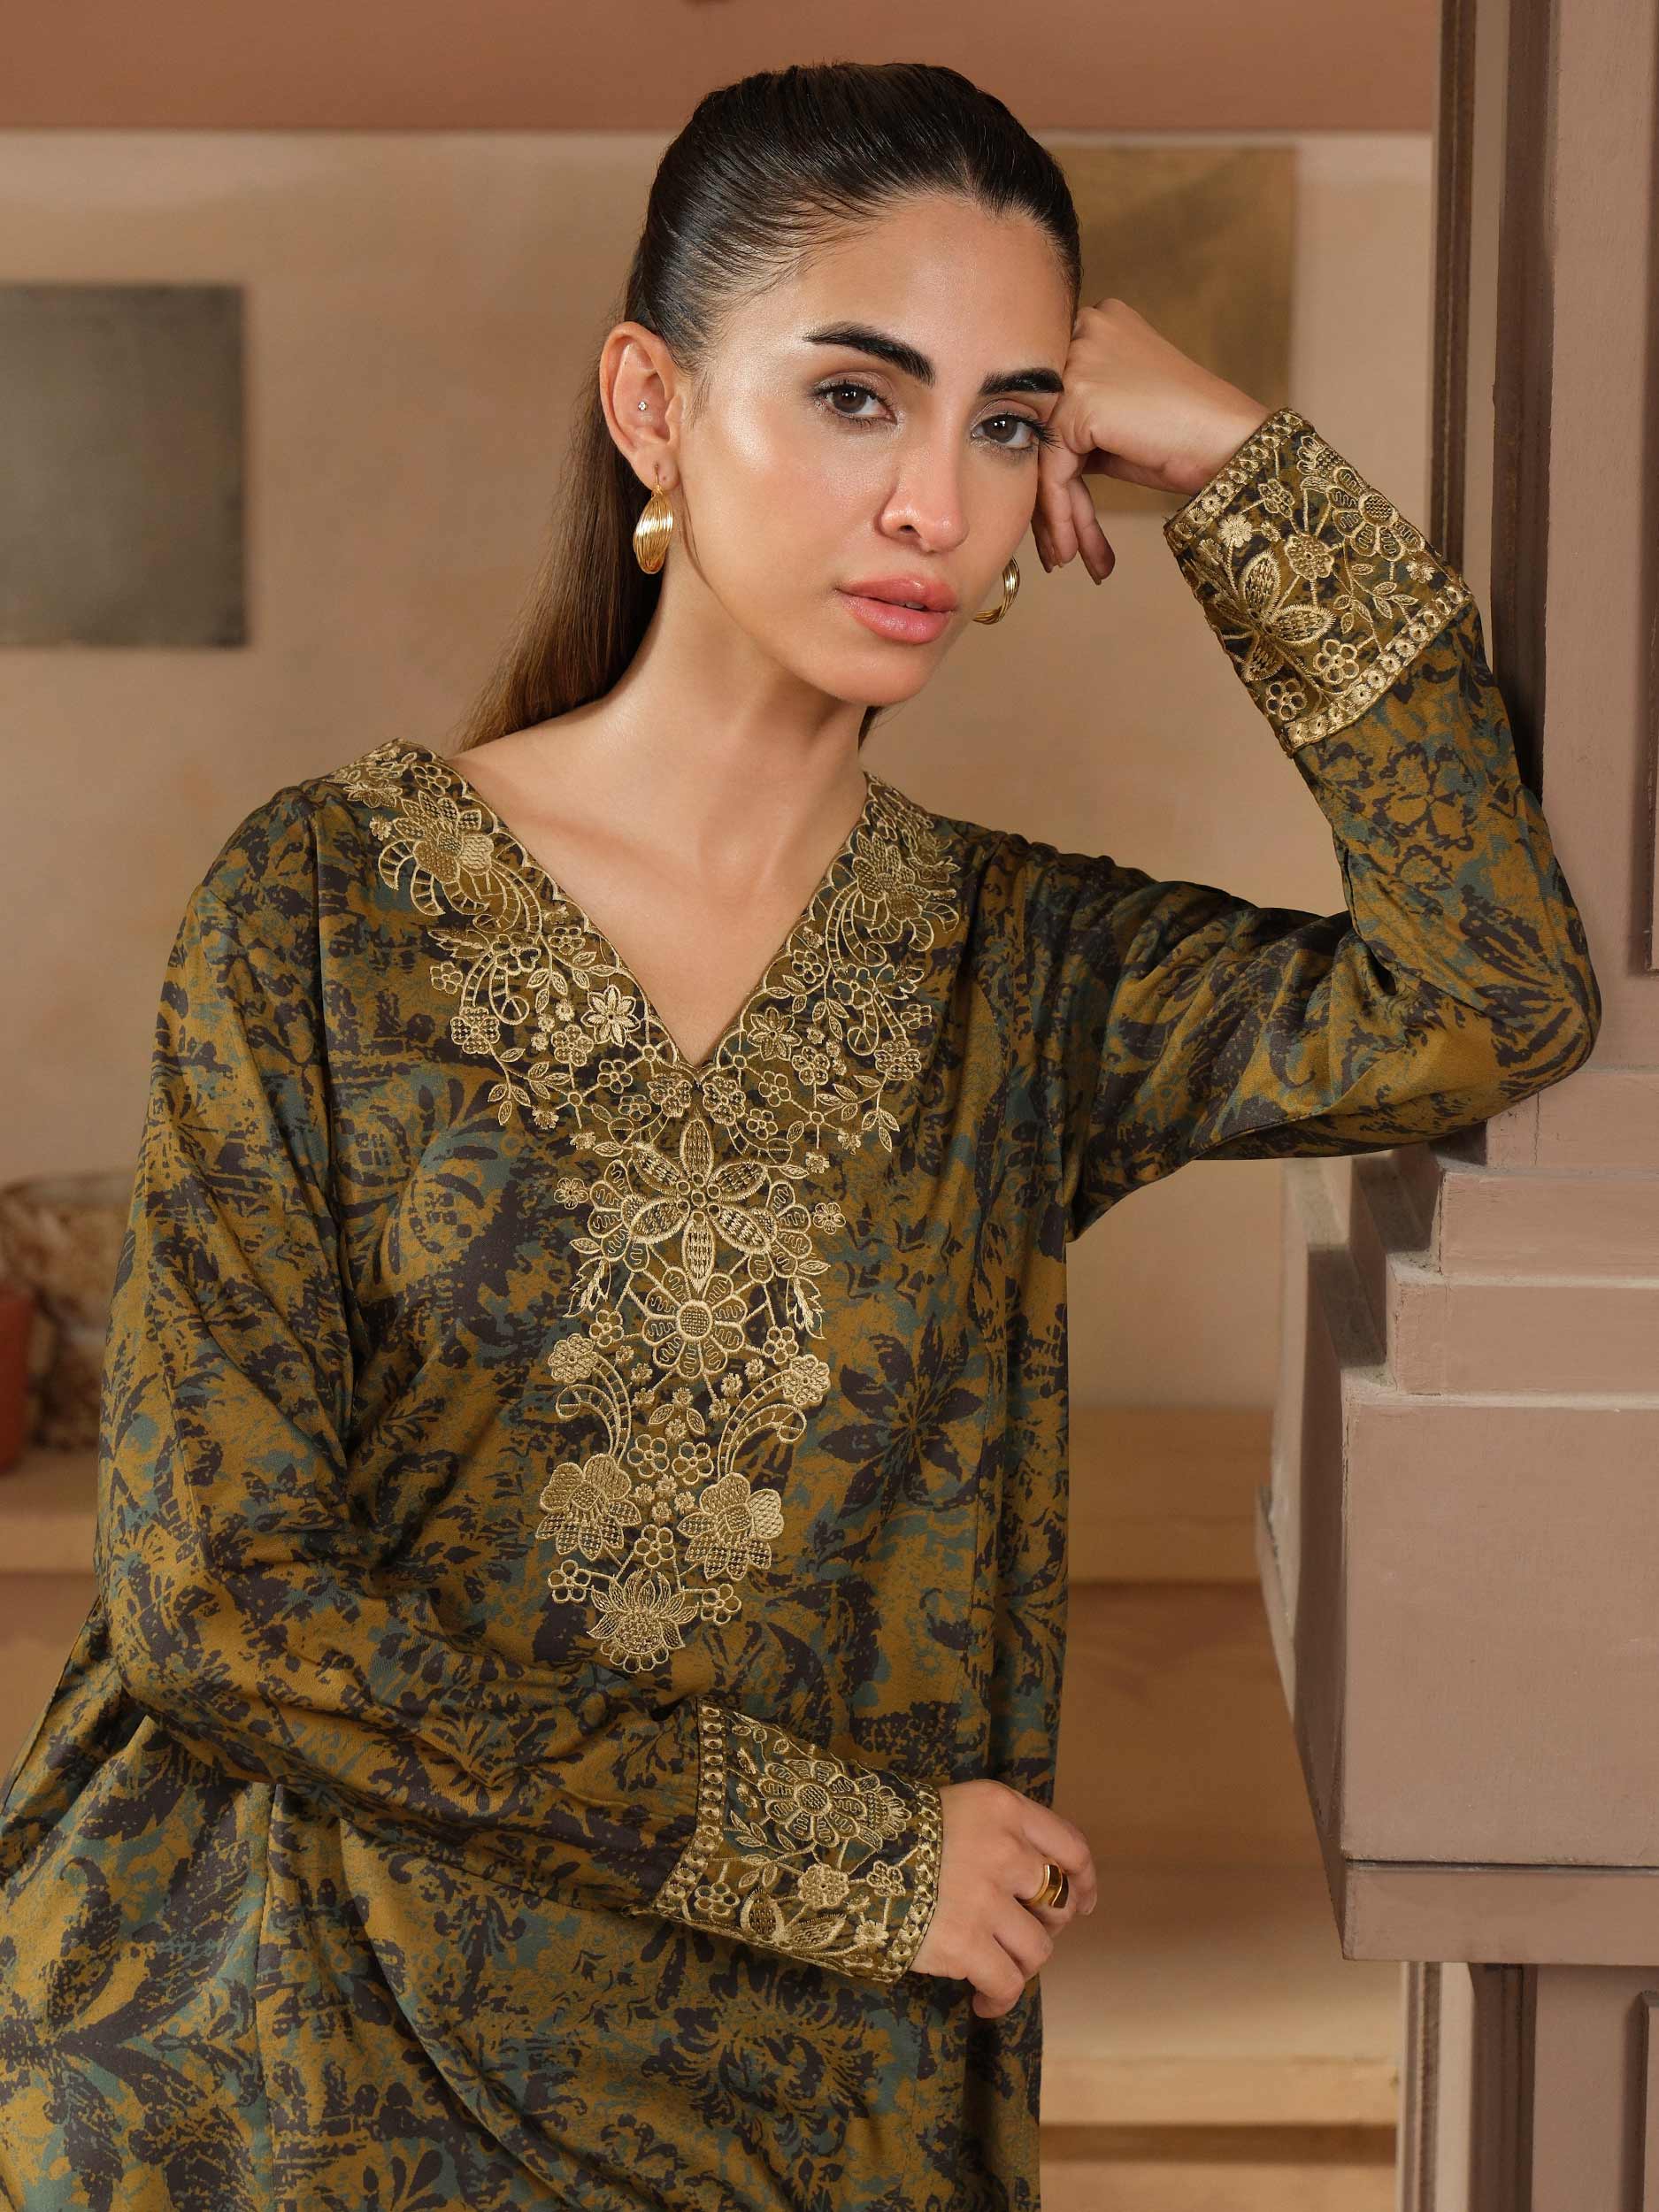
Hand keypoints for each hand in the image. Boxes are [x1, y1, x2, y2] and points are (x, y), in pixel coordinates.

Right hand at [910, 1778, 1098, 2019]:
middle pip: (1058, 1901)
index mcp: (1004, 1809)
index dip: (1083, 1881)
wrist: (841, 1856)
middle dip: (1047, 1925)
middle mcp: (1004, 1850)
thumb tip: (1038, 1883)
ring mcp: (986, 1898)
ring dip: (1020, 1965)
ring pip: (1038, 1949)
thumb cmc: (897, 1833)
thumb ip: (1000, 1833)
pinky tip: (982, 2001)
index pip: (1070, 1846)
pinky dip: (1000, 1999)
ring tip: (995, 1969)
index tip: (1084, 1903)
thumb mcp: (957, 1808)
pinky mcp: (965, 1943)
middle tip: (1018, 1934)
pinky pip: (1007, 1984)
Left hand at [1030, 296, 1272, 583]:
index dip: (1053, 462)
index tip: (1059, 513)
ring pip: (1044, 451)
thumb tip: (1032, 456)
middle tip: (1056, 546)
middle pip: (1044, 425)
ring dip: (1055, 514)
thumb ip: (1075, 419)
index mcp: (1095, 323)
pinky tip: (1071, 550)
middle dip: (1050, 494)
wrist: (1229, 442)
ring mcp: (1079, 362)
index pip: (1053, 399)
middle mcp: (1083, 330)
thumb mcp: (1119, 415)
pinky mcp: (1079, 400)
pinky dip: (1060, 514)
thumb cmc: (1183, 433)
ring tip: (1065, 557)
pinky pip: (1052, 469)